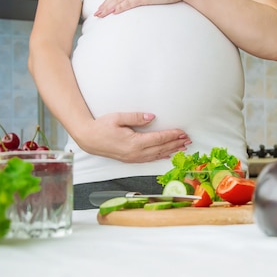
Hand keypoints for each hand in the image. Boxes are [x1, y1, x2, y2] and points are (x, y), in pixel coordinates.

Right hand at [74, 112, 190, 162]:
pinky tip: (167, 154)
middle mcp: (136, 153)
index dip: (172, 135)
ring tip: (183, 147)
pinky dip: (161, 156)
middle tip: (188, 140)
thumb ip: (136, 117)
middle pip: (161, 148)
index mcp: (134, 142)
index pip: (158, 139)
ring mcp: (133, 158)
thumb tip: (152, 117)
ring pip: (157, 155)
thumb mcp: (118, 117)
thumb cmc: (101, 126)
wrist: (88, 139)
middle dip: (176, 143)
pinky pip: (150, 159)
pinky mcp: (131, 159)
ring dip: (171, 150)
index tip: (182, 132)